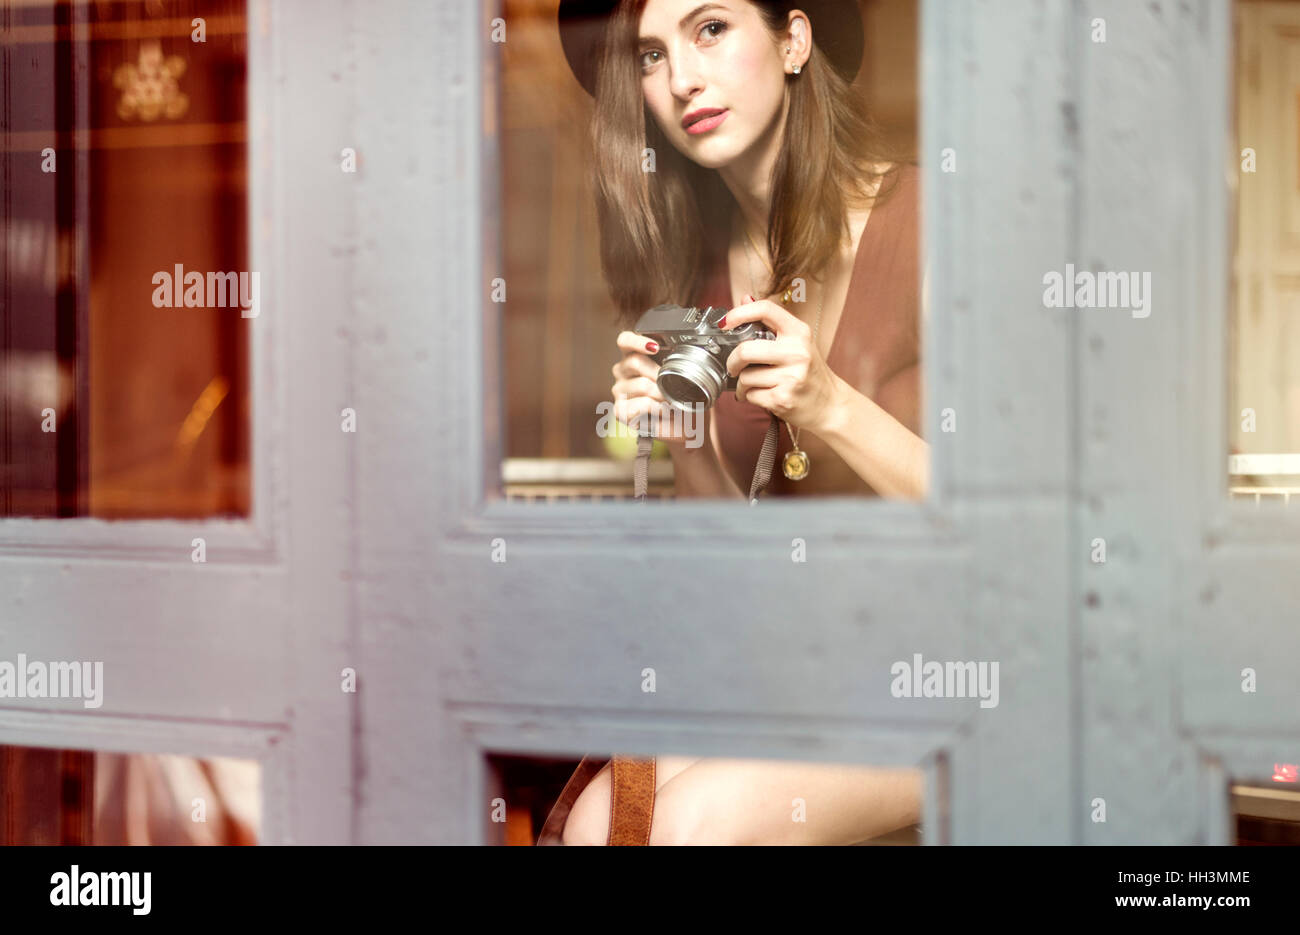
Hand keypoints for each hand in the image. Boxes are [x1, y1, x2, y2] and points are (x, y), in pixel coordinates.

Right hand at [610, 330, 693, 444]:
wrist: (685, 425)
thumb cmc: (682, 397)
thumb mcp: (685, 375)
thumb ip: (681, 361)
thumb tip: (688, 354)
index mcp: (635, 357)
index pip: (625, 341)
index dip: (637, 341)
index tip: (655, 346)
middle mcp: (623, 371)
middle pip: (634, 361)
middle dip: (658, 373)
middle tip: (672, 382)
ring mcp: (619, 391)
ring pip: (640, 385)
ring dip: (661, 394)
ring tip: (671, 400)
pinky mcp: (621, 410)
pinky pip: (639, 405)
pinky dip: (656, 409)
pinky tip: (663, 411)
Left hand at [720, 294, 842, 433]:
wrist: (829, 404)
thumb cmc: (809, 371)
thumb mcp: (796, 341)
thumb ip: (770, 321)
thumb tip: (745, 298)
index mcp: (799, 332)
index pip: (765, 310)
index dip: (739, 313)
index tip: (725, 323)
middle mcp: (797, 352)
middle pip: (745, 351)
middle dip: (732, 362)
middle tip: (734, 367)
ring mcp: (791, 377)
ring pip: (745, 377)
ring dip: (743, 384)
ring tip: (754, 385)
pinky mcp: (783, 399)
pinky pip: (750, 395)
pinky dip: (749, 397)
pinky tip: (761, 395)